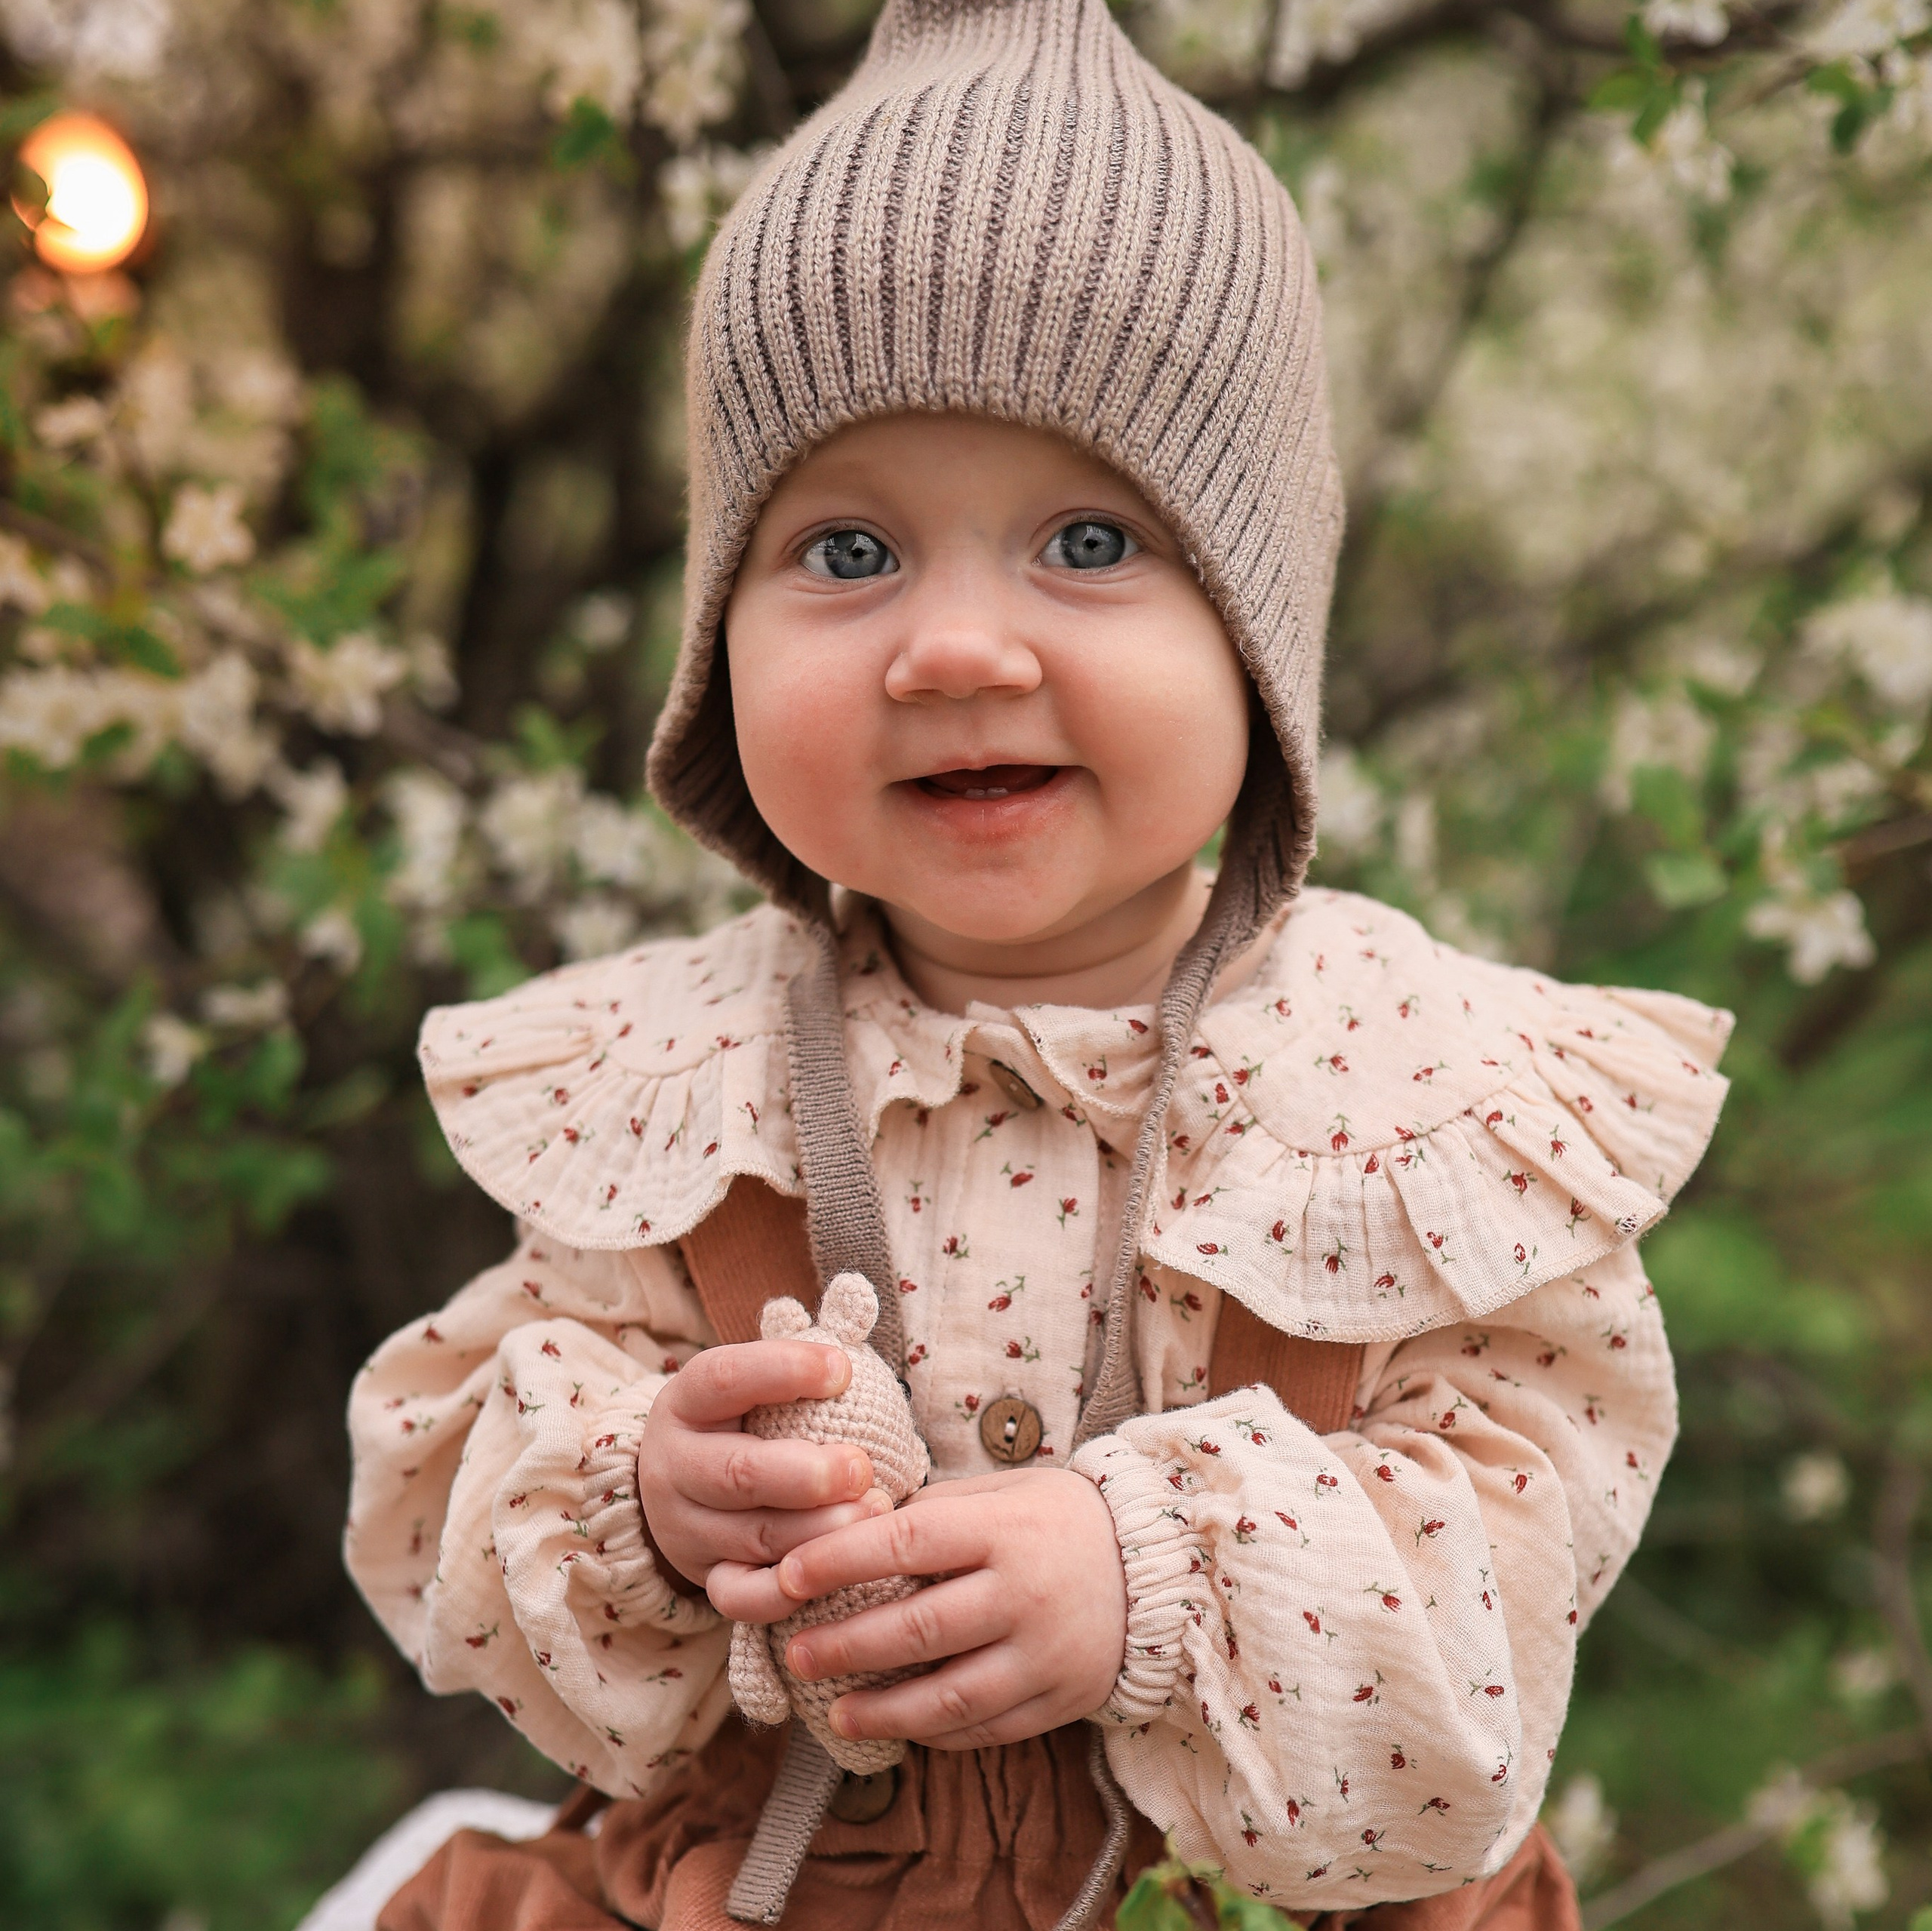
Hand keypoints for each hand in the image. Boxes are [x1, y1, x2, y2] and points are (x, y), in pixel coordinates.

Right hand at [638, 1338, 890, 1590]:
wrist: (676, 1489)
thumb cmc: (741, 1420)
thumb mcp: (750, 1381)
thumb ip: (798, 1350)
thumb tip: (855, 1296)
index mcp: (688, 1402)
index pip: (724, 1378)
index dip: (781, 1371)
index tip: (843, 1369)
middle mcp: (676, 1466)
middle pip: (737, 1473)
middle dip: (805, 1475)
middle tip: (861, 1468)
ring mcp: (686, 1528)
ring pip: (750, 1538)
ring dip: (816, 1532)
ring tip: (872, 1514)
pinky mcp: (704, 1578)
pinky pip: (741, 1597)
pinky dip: (785, 1594)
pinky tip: (833, 1576)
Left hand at [709, 1467, 1127, 1749]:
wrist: (1158, 1566)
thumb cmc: (1057, 1519)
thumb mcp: (1001, 1494)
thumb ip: (933, 1514)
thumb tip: (851, 1531)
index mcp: (1004, 1529)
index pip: (907, 1543)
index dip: (840, 1560)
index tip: (787, 1576)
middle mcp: (1024, 1593)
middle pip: (918, 1628)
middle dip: (845, 1645)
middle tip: (795, 1655)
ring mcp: (1044, 1655)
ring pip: (947, 1697)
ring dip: (881, 1709)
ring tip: (834, 1710)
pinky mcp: (1060, 1702)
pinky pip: (985, 1729)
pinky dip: (935, 1733)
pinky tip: (900, 1726)